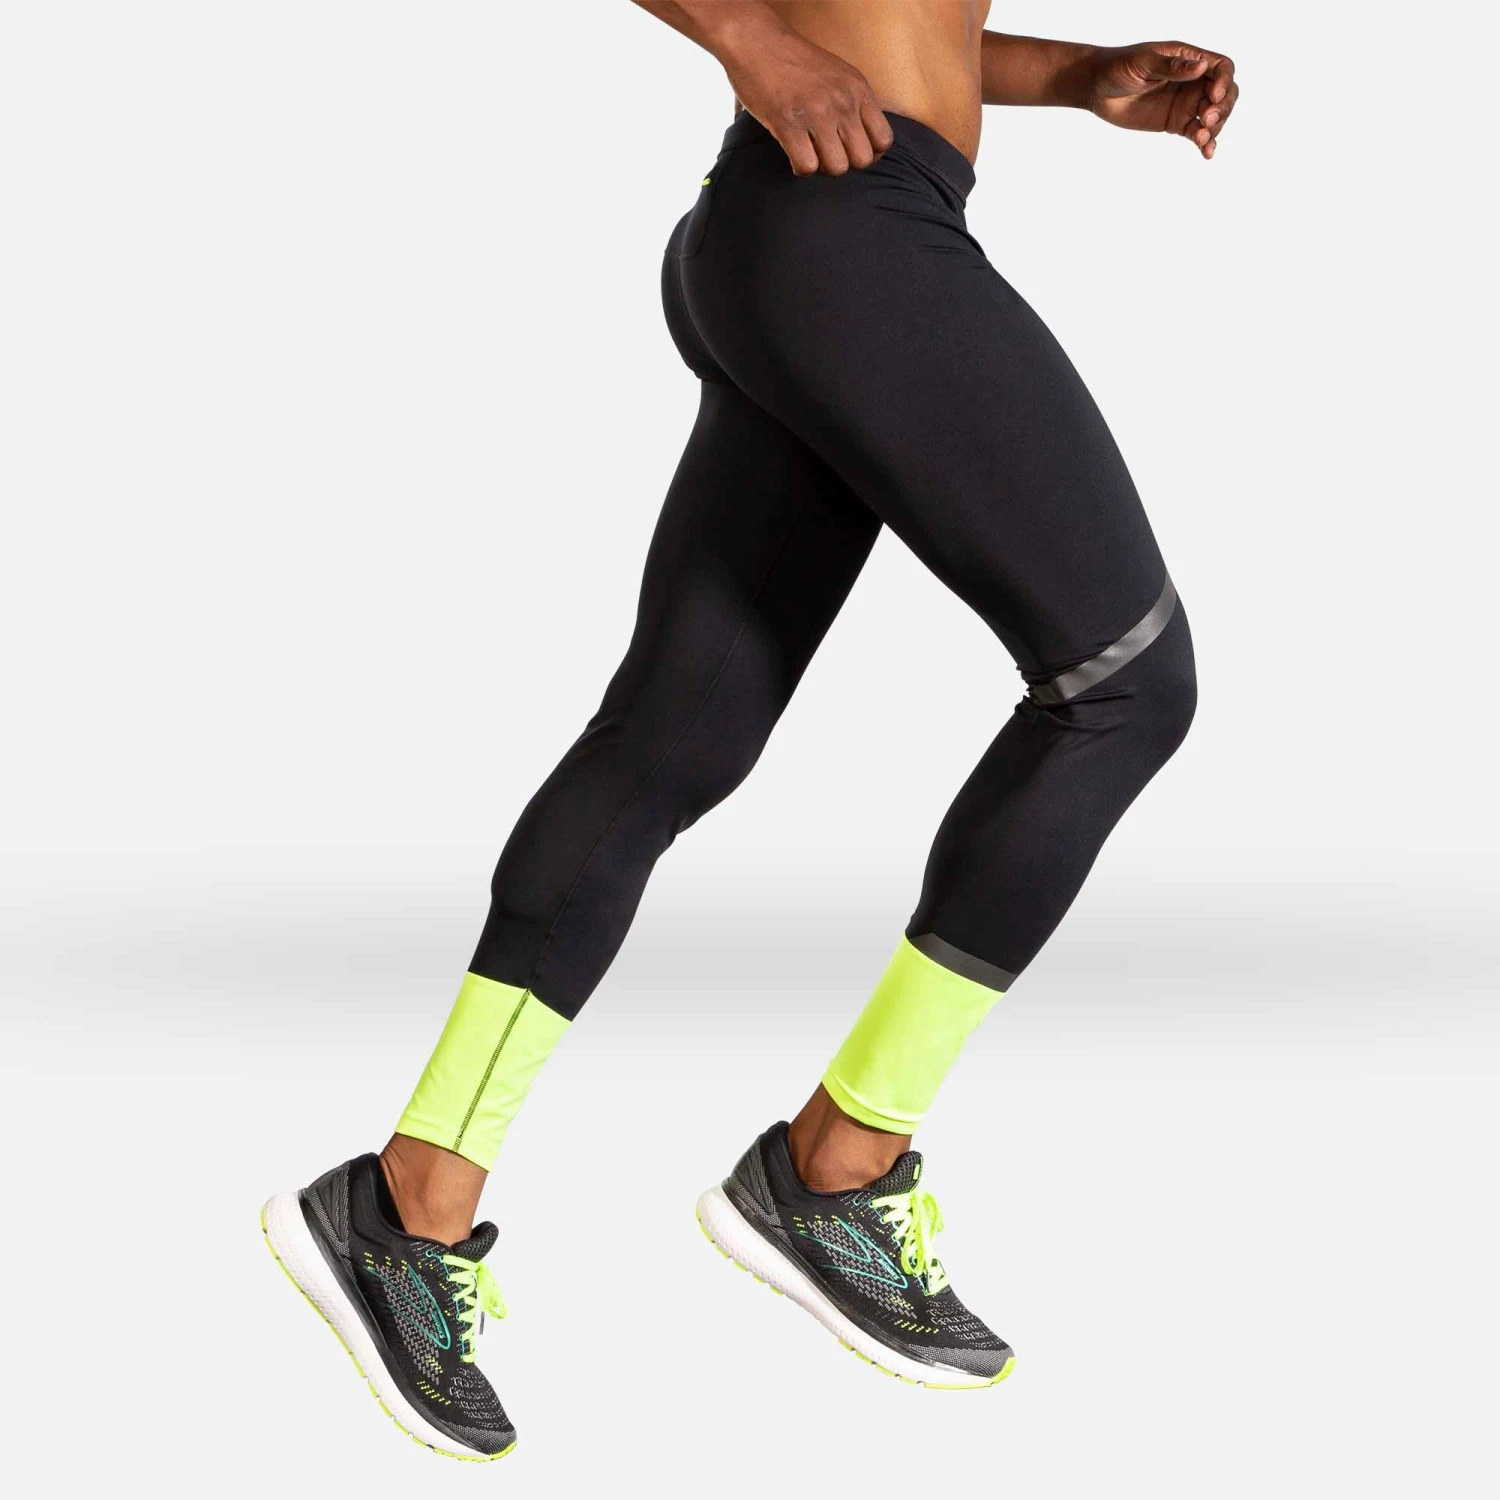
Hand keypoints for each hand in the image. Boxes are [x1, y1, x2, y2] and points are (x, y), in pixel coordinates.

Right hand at [719, 23, 893, 175]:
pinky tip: (793, 154)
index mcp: (857, 89)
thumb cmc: (795, 62)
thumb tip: (861, 140)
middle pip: (862, 160)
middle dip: (845, 164)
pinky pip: (807, 167)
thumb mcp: (838, 75)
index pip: (883, 140)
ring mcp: (816, 113)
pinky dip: (800, 169)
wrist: (756, 41)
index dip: (870, 155)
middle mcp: (842, 101)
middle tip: (827, 154)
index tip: (851, 150)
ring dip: (822, 168)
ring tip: (810, 153)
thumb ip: (853, 102)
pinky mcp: (788, 124)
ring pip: (836, 168)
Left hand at [1089, 42, 1237, 159]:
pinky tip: (1207, 153)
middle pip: (1225, 93)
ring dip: (1214, 128)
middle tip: (1207, 119)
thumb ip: (1172, 68)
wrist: (1097, 88)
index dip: (1224, 82)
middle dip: (1223, 107)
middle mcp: (1193, 81)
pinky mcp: (1175, 123)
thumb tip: (1201, 67)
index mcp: (1189, 60)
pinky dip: (1204, 143)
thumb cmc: (1119, 66)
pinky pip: (1197, 133)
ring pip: (1214, 116)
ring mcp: (1185, 103)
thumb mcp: (1144, 62)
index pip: (1221, 68)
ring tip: (1201, 138)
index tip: (1213, 96)